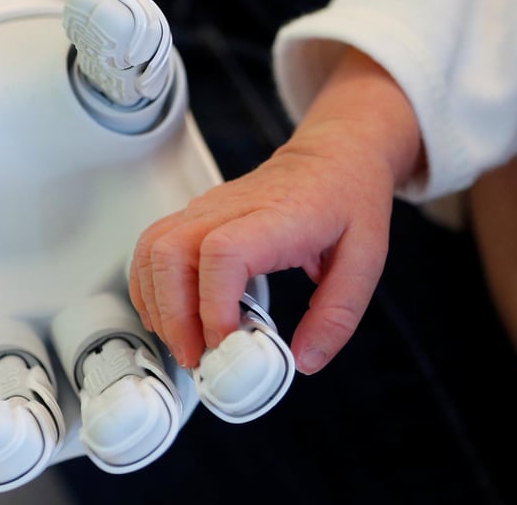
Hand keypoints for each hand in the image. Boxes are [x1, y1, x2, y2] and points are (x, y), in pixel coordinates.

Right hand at [129, 48, 423, 373]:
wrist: (334, 156)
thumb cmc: (347, 198)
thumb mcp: (367, 261)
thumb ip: (337, 316)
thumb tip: (304, 360)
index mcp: (280, 217)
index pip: (223, 252)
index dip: (214, 304)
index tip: (226, 341)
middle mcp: (233, 208)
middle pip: (171, 253)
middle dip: (174, 316)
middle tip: (197, 355)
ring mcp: (207, 208)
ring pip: (152, 249)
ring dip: (157, 304)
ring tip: (183, 341)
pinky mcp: (195, 215)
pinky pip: (151, 247)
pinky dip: (149, 287)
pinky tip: (169, 315)